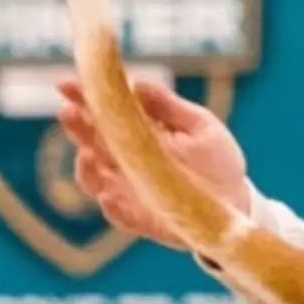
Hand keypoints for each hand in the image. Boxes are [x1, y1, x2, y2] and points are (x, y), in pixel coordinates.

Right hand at [55, 78, 250, 244]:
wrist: (237, 202)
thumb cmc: (217, 160)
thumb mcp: (200, 126)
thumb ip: (169, 106)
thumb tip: (136, 83)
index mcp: (136, 133)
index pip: (102, 113)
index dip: (82, 97)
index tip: (65, 84)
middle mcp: (124, 161)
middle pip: (91, 142)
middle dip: (77, 126)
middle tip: (68, 111)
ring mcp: (128, 190)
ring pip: (93, 180)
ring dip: (85, 168)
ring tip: (87, 155)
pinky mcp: (139, 219)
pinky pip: (118, 215)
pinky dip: (111, 207)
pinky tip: (109, 197)